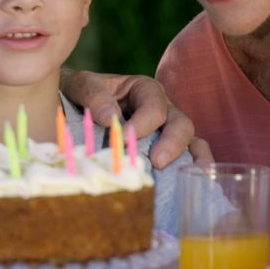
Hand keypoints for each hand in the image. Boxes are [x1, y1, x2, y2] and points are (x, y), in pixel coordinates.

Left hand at [62, 70, 211, 168]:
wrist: (72, 106)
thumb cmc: (81, 94)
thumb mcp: (81, 85)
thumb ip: (94, 95)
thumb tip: (110, 117)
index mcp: (144, 89)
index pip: (154, 105)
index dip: (143, 122)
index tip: (126, 137)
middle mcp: (162, 108)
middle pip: (180, 123)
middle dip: (171, 143)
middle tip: (156, 161)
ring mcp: (167, 131)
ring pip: (191, 141)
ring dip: (193, 158)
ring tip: (189, 175)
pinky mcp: (166, 151)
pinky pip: (189, 157)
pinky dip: (195, 168)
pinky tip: (197, 183)